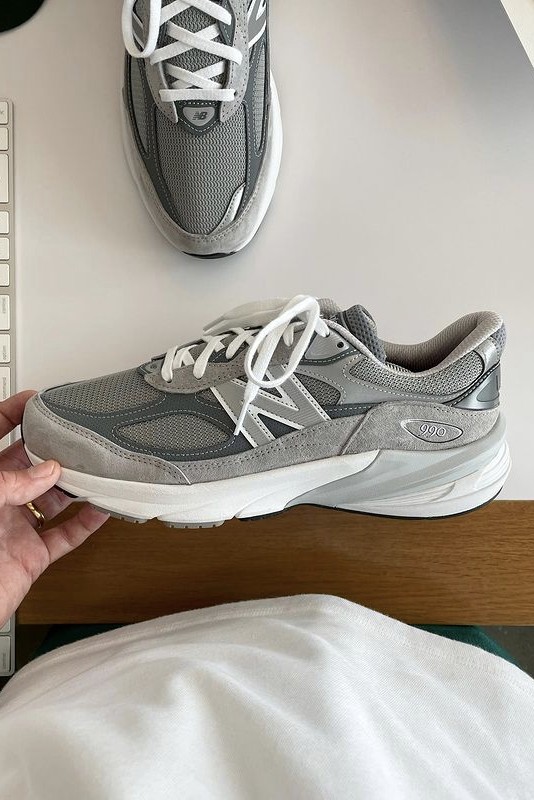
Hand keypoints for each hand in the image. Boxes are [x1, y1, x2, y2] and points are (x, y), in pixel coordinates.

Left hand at [0, 391, 108, 626]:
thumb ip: (11, 482)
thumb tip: (47, 472)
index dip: (11, 415)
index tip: (36, 400)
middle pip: (28, 466)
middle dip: (52, 451)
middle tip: (75, 438)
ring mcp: (13, 529)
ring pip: (51, 498)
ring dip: (74, 485)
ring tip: (96, 469)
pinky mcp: (32, 557)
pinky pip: (65, 535)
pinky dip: (87, 522)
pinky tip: (102, 507)